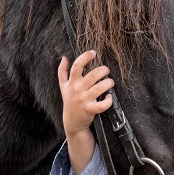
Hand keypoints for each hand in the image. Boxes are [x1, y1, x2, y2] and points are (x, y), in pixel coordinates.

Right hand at [57, 51, 114, 173]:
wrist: (72, 121)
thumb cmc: (70, 101)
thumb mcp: (63, 86)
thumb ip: (62, 71)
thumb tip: (64, 58)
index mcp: (72, 82)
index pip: (77, 66)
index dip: (85, 57)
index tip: (93, 53)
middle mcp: (77, 90)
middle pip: (92, 75)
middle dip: (103, 70)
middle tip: (107, 71)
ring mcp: (84, 100)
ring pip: (99, 88)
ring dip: (108, 83)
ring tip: (110, 82)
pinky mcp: (90, 109)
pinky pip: (102, 104)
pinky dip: (109, 100)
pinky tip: (110, 97)